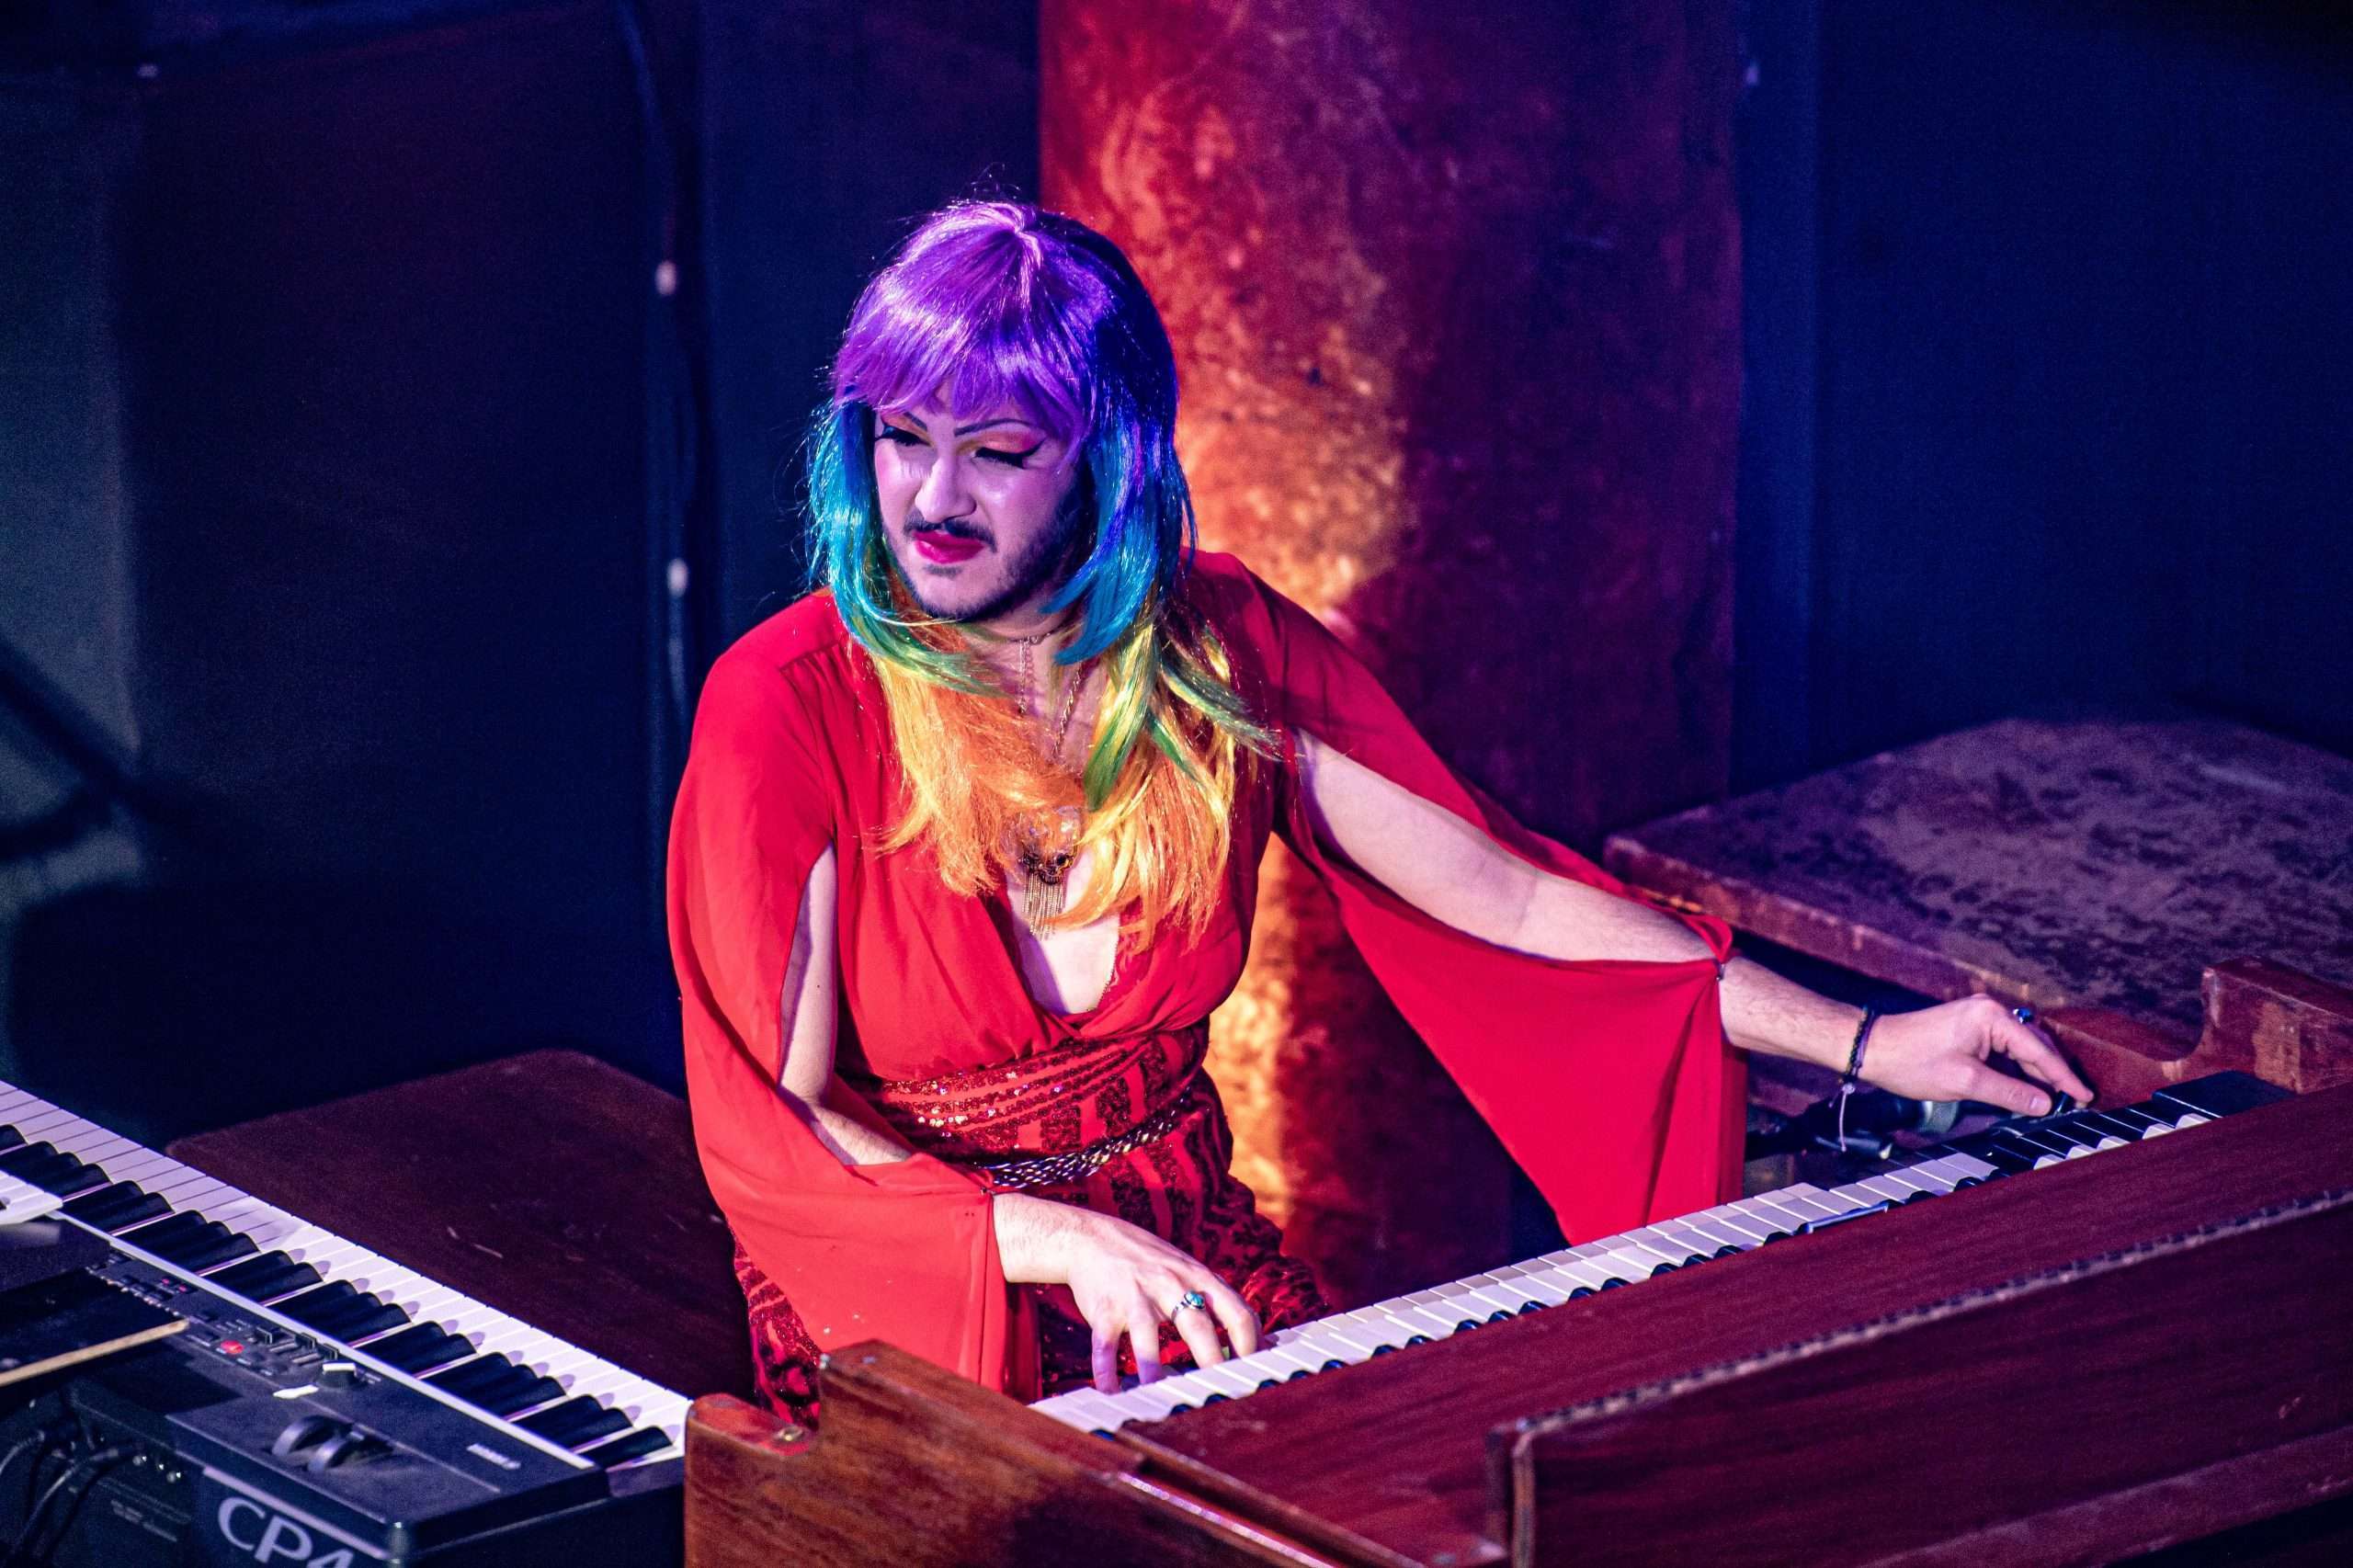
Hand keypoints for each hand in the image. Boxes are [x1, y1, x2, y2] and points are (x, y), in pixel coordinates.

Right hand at [993, 1193, 1259, 1392]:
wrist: (1092, 1238)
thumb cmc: (1150, 1261)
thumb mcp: (1188, 1269)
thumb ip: (1217, 1298)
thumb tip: (1256, 1337)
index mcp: (1197, 1277)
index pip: (1236, 1312)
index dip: (1250, 1345)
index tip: (1255, 1374)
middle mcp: (1169, 1284)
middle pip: (1197, 1326)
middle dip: (1212, 1361)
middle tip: (1220, 1393)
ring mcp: (1135, 1296)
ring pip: (1147, 1335)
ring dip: (1152, 1367)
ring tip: (1158, 1395)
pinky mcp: (1105, 1308)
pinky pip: (1106, 1343)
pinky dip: (1106, 1369)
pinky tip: (1110, 1390)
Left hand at [1860, 997, 2094, 1114]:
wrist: (1872, 1048)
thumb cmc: (1910, 1061)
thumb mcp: (1965, 1082)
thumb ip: (2009, 1093)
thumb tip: (2043, 1104)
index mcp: (1991, 1016)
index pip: (2038, 1050)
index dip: (2063, 1077)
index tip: (2084, 1095)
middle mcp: (1989, 1011)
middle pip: (2034, 1046)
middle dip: (2055, 1074)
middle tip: (2075, 1100)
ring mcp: (1979, 1018)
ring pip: (2020, 1048)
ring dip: (2037, 1073)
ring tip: (2057, 1098)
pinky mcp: (1969, 1028)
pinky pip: (2003, 1049)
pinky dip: (2017, 1068)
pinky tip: (2026, 1088)